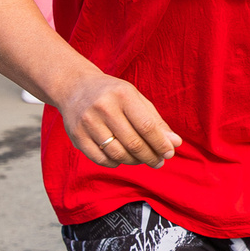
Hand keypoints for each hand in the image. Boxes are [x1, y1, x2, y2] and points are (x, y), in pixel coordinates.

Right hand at [57, 71, 182, 167]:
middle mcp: (104, 107)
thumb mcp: (136, 99)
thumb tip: (175, 143)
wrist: (75, 87)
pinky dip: (115, 163)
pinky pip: (101, 159)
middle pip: (133, 143)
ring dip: (134, 162)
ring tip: (141, 159)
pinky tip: (122, 159)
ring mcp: (88, 122)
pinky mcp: (77, 136)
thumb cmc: (113, 94)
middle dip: (150, 157)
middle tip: (158, 162)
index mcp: (123, 95)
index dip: (161, 144)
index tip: (169, 154)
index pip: (147, 126)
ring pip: (118, 154)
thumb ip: (156, 121)